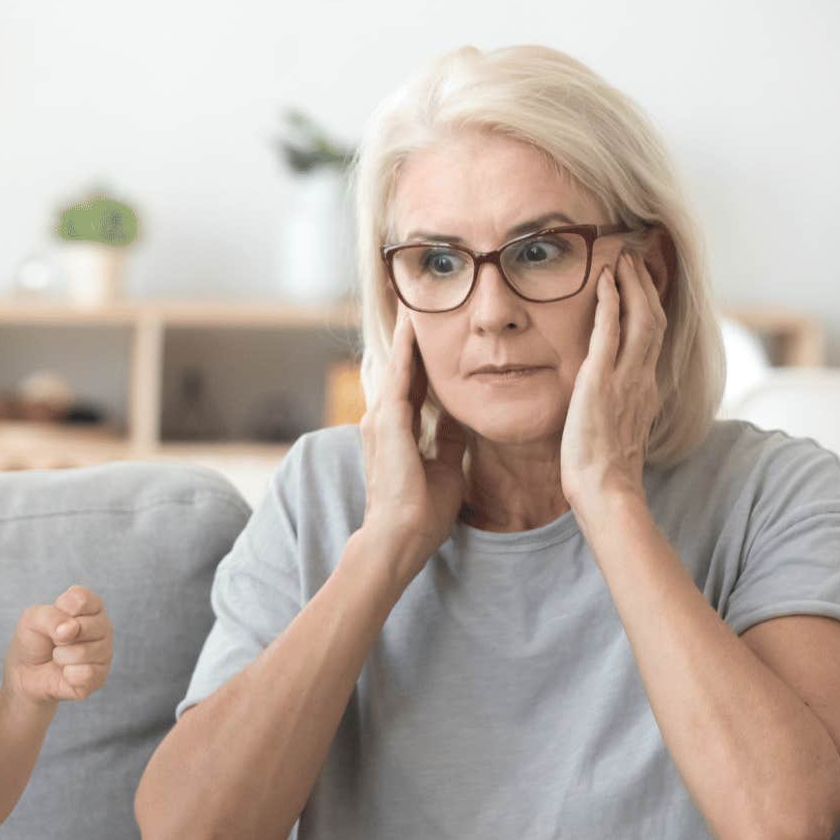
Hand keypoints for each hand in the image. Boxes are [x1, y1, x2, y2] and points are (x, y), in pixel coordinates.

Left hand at [4, 585, 112, 704]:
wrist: (27, 672)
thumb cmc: (34, 639)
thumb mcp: (32, 619)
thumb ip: (51, 617)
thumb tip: (72, 629)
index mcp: (91, 606)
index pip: (83, 599)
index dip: (62, 609)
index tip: (53, 618)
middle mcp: (103, 627)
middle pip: (84, 627)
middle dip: (59, 637)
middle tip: (55, 641)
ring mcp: (104, 652)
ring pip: (83, 652)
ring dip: (61, 657)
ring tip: (59, 657)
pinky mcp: (100, 676)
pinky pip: (86, 673)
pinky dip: (68, 674)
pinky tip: (66, 672)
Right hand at [358, 314, 466, 564]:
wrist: (399, 539)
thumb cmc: (421, 513)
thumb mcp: (446, 468)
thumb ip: (447, 440)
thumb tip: (457, 417)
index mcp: (398, 431)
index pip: (413, 384)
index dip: (421, 358)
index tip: (431, 331)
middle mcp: (384, 420)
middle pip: (400, 367)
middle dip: (409, 336)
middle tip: (415, 300)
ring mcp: (381, 420)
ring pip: (396, 365)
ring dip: (405, 335)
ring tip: (412, 301)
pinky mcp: (388, 423)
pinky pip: (399, 377)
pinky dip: (407, 350)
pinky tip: (414, 326)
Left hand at [563, 251, 662, 510]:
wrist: (605, 488)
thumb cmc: (605, 470)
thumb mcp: (618, 430)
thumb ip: (619, 408)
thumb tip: (612, 400)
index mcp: (646, 389)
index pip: (654, 337)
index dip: (651, 306)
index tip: (642, 284)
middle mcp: (643, 378)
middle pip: (654, 319)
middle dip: (645, 285)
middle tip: (635, 258)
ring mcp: (625, 378)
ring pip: (640, 318)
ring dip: (632, 284)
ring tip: (622, 259)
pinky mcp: (601, 381)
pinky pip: (609, 332)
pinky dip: (610, 303)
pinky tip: (605, 282)